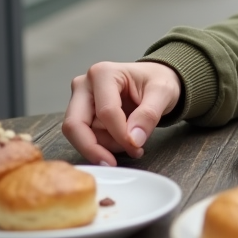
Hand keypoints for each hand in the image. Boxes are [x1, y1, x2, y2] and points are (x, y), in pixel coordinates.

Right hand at [62, 61, 181, 165]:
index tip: (136, 147)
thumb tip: (134, 139)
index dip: (120, 134)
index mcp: (103, 73)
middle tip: (112, 164)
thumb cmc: (156, 80)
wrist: (153, 80)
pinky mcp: (82, 115)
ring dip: (103, 147)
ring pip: (79, 135)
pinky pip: (85, 138)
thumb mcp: (162, 92)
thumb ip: (149, 114)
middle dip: (94, 148)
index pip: (106, 112)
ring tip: (131, 146)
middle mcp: (84, 85)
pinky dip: (103, 147)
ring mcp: (79, 101)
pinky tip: (123, 144)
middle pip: (75, 124)